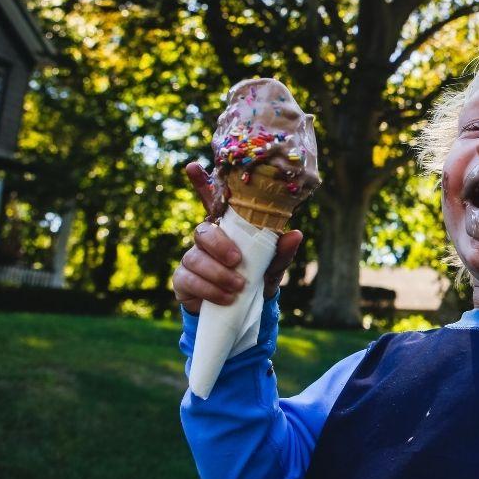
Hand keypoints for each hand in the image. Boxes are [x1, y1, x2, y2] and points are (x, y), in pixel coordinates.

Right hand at [171, 161, 303, 313]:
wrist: (241, 313)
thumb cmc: (256, 279)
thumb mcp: (273, 267)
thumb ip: (281, 252)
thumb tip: (295, 234)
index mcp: (228, 230)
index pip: (213, 202)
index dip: (201, 183)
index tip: (193, 165)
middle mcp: (207, 240)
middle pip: (202, 231)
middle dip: (219, 245)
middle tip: (237, 261)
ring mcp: (192, 259)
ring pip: (195, 257)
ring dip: (218, 273)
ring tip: (237, 287)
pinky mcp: (183, 279)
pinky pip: (189, 279)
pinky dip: (209, 289)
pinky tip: (225, 297)